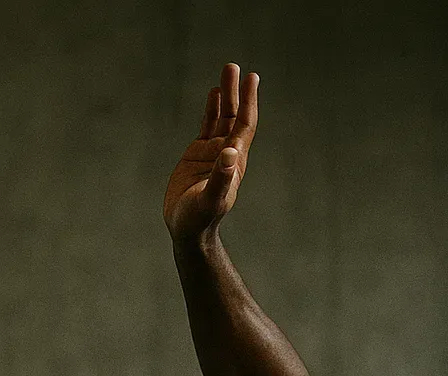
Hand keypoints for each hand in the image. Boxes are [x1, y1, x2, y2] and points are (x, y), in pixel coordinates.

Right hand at [164, 62, 258, 242]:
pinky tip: (213, 94)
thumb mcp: (211, 200)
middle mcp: (226, 153)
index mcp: (234, 161)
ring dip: (225, 95)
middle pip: (234, 116)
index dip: (248, 101)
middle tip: (234, 66)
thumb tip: (230, 153)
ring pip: (221, 117)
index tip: (252, 78)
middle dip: (236, 92)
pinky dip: (211, 109)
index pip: (244, 125)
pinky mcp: (198, 155)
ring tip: (228, 71)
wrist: (188, 230)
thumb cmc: (200, 219)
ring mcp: (212, 153)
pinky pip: (207, 125)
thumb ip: (221, 179)